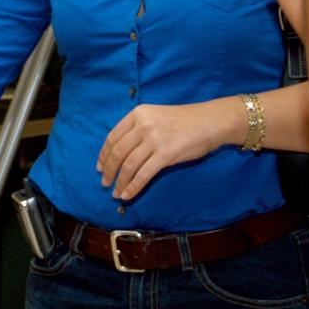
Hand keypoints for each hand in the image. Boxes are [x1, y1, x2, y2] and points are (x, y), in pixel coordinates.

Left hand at [97, 100, 232, 200]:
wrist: (209, 122)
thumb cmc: (185, 120)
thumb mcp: (156, 116)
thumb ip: (139, 129)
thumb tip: (122, 152)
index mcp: (138, 114)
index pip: (113, 137)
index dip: (104, 154)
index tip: (99, 166)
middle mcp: (143, 125)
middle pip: (118, 152)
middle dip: (109, 170)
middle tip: (104, 183)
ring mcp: (154, 140)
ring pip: (128, 165)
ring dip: (119, 182)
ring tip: (115, 192)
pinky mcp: (165, 155)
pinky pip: (143, 175)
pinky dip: (133, 187)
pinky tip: (127, 194)